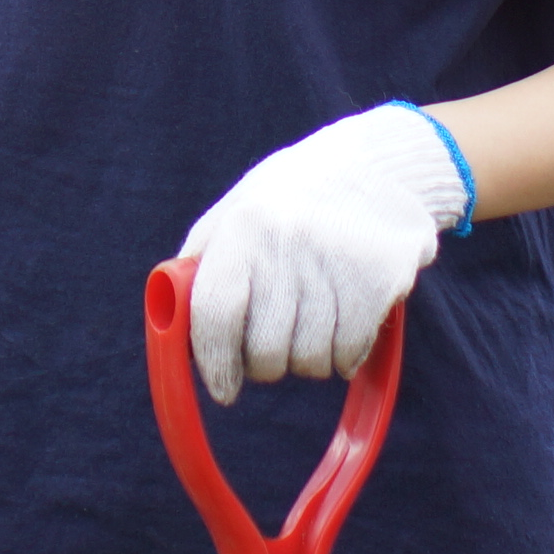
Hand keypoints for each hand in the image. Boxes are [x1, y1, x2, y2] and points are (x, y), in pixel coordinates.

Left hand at [176, 102, 470, 403]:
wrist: (378, 165)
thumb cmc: (292, 198)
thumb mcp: (238, 209)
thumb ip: (203, 261)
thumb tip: (174, 322)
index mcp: (244, 225)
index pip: (215, 312)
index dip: (214, 361)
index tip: (223, 388)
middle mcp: (287, 243)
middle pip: (264, 351)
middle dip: (264, 365)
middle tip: (271, 350)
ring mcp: (337, 262)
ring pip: (309, 362)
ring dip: (307, 361)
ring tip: (312, 324)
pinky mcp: (379, 281)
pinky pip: (349, 355)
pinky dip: (343, 356)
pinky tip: (345, 324)